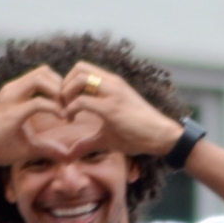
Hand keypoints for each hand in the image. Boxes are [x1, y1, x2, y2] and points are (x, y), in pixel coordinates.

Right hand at [0, 65, 68, 167]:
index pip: (43, 74)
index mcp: (15, 92)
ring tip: (67, 112)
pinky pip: (38, 102)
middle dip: (62, 86)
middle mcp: (12, 90)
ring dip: (59, 93)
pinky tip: (62, 119)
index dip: (60, 86)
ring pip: (41, 79)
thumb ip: (49, 148)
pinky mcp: (11, 113)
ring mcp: (10, 98)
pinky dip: (55, 108)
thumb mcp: (30, 146)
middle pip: (45, 71)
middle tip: (71, 107)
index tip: (69, 106)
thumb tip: (68, 157)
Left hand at [60, 61, 182, 157]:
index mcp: (112, 84)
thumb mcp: (108, 137)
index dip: (68, 84)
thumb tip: (70, 155)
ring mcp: (112, 93)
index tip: (65, 104)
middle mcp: (112, 83)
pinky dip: (69, 110)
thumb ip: (88, 142)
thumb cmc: (138, 135)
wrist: (162, 136)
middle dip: (63, 85)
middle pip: (78, 67)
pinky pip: (82, 101)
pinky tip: (70, 121)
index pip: (83, 69)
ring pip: (78, 78)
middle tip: (61, 105)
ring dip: (65, 94)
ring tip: (65, 112)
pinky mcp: (111, 108)